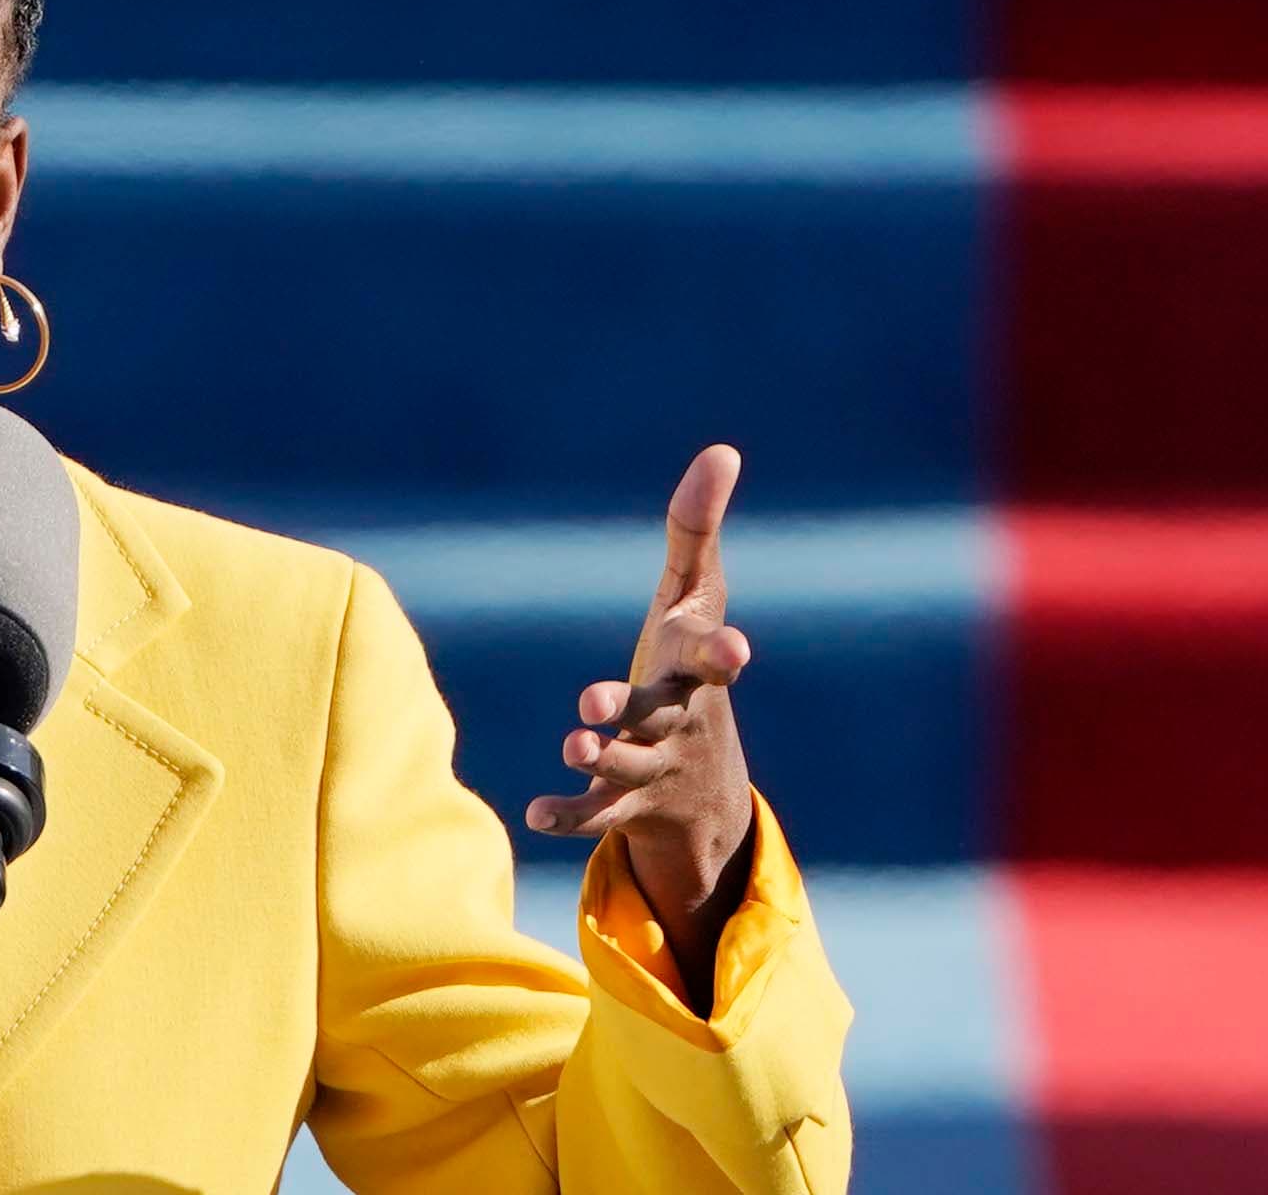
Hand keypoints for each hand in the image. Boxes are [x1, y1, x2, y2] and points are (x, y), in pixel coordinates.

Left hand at [523, 444, 758, 1006]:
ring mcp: (654, 765)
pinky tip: (533, 814)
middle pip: (662, 715)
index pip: (713, 660)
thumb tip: (722, 451)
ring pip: (628, 766)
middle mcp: (679, 720)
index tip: (734, 650)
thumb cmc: (691, 668)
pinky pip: (597, 815)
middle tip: (590, 702)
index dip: (723, 655)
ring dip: (599, 756)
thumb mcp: (694, 600)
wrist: (706, 793)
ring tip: (572, 743)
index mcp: (696, 671)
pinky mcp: (624, 805)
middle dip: (633, 709)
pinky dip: (570, 817)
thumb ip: (698, 529)